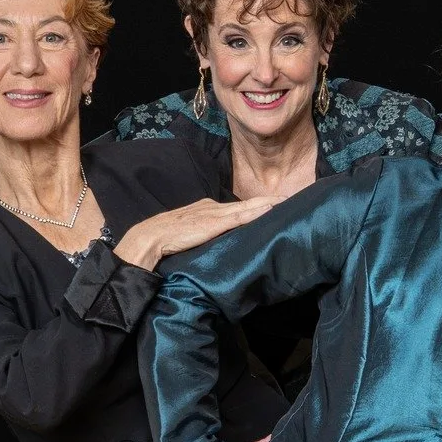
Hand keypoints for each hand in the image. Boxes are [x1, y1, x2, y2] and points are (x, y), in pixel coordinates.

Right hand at [113, 196, 280, 271]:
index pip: (237, 207)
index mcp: (208, 209)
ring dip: (268, 202)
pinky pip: (242, 215)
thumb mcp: (191, 234)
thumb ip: (205, 235)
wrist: (152, 236)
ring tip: (287, 200)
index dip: (256, 205)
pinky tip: (272, 207)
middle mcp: (214, 207)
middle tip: (289, 197)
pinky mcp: (215, 222)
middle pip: (247, 203)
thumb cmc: (167, 239)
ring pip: (248, 206)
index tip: (274, 203)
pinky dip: (258, 210)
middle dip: (268, 200)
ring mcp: (216, 213)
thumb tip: (218, 244)